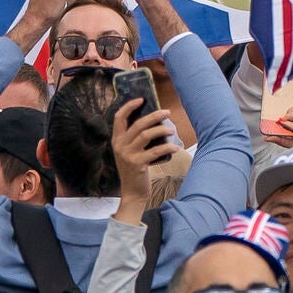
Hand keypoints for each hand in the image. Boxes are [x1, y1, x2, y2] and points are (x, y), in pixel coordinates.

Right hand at [110, 96, 176, 216]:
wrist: (132, 193)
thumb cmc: (134, 170)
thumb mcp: (129, 152)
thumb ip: (135, 139)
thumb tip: (153, 121)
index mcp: (116, 140)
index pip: (119, 117)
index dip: (129, 106)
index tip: (141, 99)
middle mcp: (120, 146)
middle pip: (137, 124)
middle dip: (154, 116)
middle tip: (167, 112)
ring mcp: (128, 155)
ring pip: (146, 135)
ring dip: (161, 130)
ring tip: (172, 130)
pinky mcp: (138, 164)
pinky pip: (155, 151)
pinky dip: (167, 148)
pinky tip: (175, 148)